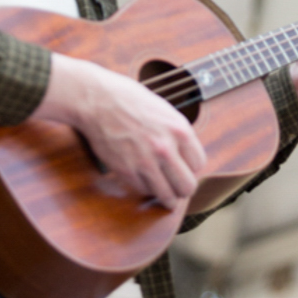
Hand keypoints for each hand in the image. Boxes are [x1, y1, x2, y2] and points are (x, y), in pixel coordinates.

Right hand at [31, 56, 204, 208]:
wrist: (98, 100)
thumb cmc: (130, 100)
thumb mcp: (164, 111)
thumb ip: (177, 134)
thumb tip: (185, 156)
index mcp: (180, 130)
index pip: (199, 164)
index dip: (192, 167)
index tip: (184, 167)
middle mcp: (166, 148)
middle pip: (187, 187)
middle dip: (183, 189)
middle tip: (177, 186)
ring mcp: (146, 162)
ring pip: (167, 196)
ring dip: (166, 197)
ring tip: (164, 193)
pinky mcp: (126, 171)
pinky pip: (144, 191)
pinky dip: (145, 188)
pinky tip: (143, 179)